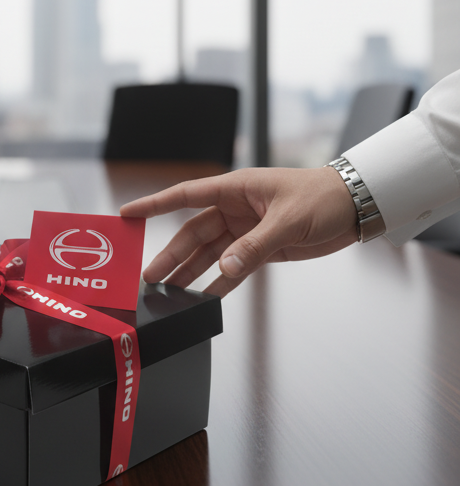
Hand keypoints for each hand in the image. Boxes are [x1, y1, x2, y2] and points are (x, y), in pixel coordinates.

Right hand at [120, 167, 358, 295]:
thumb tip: (225, 269)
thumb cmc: (324, 197)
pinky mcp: (262, 247)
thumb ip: (255, 246)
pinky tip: (204, 297)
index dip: (155, 206)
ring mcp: (247, 229)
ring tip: (168, 292)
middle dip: (170, 254)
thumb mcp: (289, 220)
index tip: (128, 215)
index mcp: (236, 188)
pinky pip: (233, 267)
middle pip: (193, 233)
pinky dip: (219, 282)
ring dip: (191, 272)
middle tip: (149, 276)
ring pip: (210, 253)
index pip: (186, 195)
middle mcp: (236, 208)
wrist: (356, 206)